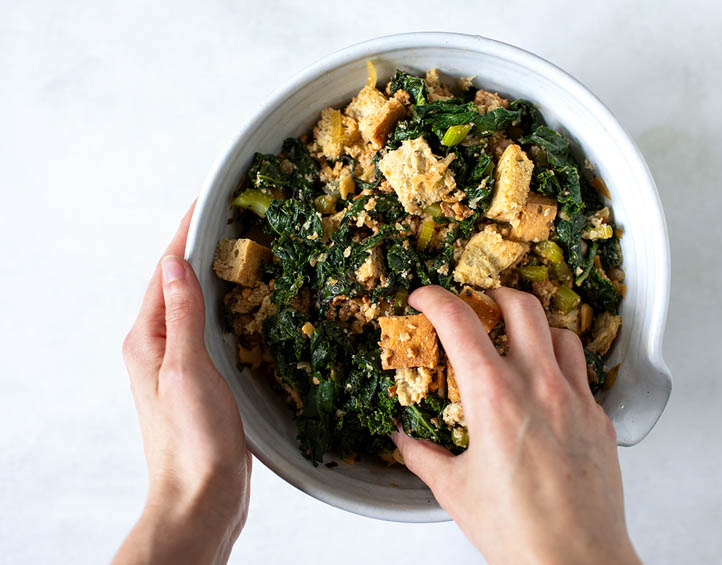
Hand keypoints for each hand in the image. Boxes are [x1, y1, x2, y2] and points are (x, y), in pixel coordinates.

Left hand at [115, 204, 250, 564]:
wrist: (201, 495)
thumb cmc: (192, 442)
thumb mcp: (187, 371)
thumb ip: (182, 317)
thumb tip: (178, 263)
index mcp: (146, 340)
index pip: (165, 272)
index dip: (185, 234)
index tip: (207, 202)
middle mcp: (157, 347)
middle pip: (176, 283)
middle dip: (199, 248)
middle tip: (231, 218)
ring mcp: (177, 364)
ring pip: (193, 305)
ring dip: (212, 275)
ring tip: (240, 249)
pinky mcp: (199, 379)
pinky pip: (208, 329)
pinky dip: (224, 306)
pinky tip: (244, 303)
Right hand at [392, 286, 639, 564]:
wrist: (576, 561)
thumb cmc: (519, 532)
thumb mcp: (454, 491)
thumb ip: (423, 456)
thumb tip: (405, 440)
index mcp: (495, 398)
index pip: (460, 323)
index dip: (436, 300)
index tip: (425, 298)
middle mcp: (539, 387)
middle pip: (521, 306)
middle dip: (494, 294)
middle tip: (479, 305)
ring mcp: (575, 399)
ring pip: (560, 331)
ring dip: (535, 327)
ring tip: (519, 340)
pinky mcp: (600, 418)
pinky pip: (583, 371)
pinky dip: (562, 364)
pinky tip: (548, 386)